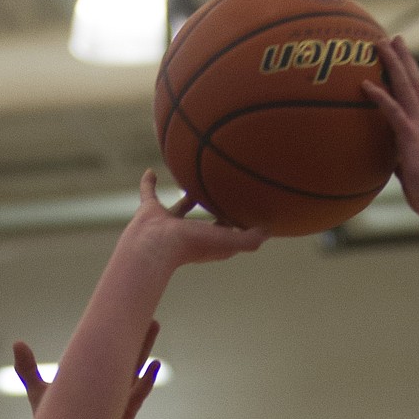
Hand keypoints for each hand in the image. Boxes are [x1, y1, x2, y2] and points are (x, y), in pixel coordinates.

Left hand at [13, 320, 163, 418]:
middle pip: (127, 361)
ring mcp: (115, 406)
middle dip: (138, 341)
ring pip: (134, 374)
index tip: (125, 316)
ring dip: (144, 353)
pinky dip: (144, 384)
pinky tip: (153, 367)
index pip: (110, 357)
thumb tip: (17, 342)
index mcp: (95, 386)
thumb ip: (28, 370)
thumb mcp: (39, 394)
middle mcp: (109, 393)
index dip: (118, 338)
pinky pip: (134, 399)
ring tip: (153, 328)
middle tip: (151, 318)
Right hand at [124, 169, 267, 268]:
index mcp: (206, 241)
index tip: (247, 209)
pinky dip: (149, 183)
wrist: (154, 246)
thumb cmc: (190, 245)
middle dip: (215, 209)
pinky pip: (149, 193)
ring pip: (181, 206)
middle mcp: (188, 233)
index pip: (226, 232)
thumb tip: (269, 230)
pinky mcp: (150, 212)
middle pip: (205, 220)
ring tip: (193, 181)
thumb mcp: (227, 241)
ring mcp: (168, 223)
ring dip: (187, 196)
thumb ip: (249, 239)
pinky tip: (151, 171)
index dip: (236, 223)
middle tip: (226, 193)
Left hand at [361, 36, 418, 222]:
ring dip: (392, 63)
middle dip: (404, 58)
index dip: (411, 74)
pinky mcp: (410, 137)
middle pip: (414, 81)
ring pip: (405, 86)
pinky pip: (392, 111)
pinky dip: (379, 96)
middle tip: (394, 38)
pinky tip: (365, 85)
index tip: (404, 58)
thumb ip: (400, 159)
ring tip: (380, 43)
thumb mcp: (410, 172)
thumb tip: (388, 160)